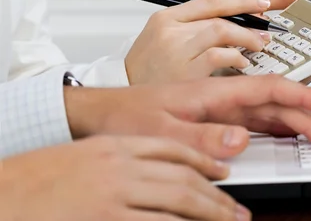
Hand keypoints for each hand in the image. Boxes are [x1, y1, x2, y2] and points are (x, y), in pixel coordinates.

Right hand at [0, 136, 250, 220]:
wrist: (2, 193)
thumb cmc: (37, 178)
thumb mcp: (84, 158)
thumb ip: (123, 162)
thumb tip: (156, 175)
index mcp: (116, 145)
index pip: (172, 148)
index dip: (204, 160)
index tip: (223, 173)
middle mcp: (120, 165)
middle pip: (182, 177)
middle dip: (216, 196)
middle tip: (237, 211)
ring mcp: (113, 194)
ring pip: (177, 202)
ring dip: (208, 214)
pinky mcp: (104, 219)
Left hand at [65, 75, 310, 159]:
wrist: (103, 115)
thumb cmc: (127, 116)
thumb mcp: (162, 132)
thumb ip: (202, 137)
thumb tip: (240, 140)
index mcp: (213, 93)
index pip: (268, 89)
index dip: (302, 96)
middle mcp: (222, 98)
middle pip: (275, 104)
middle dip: (307, 118)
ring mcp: (220, 110)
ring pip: (268, 113)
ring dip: (295, 124)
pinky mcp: (214, 121)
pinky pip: (254, 124)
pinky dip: (276, 130)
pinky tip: (286, 137)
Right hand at [125, 0, 310, 84]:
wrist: (119, 104)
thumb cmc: (151, 75)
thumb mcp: (168, 46)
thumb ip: (200, 33)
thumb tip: (245, 28)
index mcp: (167, 18)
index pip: (214, 0)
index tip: (270, 0)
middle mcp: (169, 28)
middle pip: (221, 12)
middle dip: (254, 13)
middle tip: (274, 24)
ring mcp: (175, 48)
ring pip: (222, 30)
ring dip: (247, 38)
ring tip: (261, 46)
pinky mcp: (183, 70)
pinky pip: (219, 55)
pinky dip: (236, 58)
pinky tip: (243, 64)